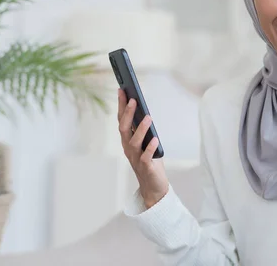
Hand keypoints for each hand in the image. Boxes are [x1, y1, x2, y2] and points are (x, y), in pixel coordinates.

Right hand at [118, 89, 168, 207]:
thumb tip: (145, 111)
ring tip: (148, 117)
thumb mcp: (146, 142)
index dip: (121, 105)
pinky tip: (156, 139)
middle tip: (134, 100)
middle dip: (127, 114)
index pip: (121, 120)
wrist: (153, 187)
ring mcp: (136, 158)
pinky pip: (146, 157)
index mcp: (128, 141)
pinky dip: (150, 148)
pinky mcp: (146, 168)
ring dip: (141, 129)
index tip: (122, 90)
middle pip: (124, 129)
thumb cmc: (150, 161)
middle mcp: (129, 148)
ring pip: (134, 142)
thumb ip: (144, 130)